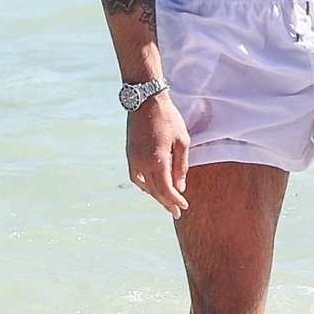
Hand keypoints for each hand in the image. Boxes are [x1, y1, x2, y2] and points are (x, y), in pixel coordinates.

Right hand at [126, 92, 189, 217]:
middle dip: (166, 202)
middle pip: (155, 191)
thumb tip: (180, 187)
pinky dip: (144, 185)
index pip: (166, 189)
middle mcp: (142, 163)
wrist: (146, 101)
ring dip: (155, 195)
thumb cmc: (169, 119)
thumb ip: (181, 166)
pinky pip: (136, 177)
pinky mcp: (129, 154)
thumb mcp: (182, 141)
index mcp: (157, 160)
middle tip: (176, 212)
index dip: (175, 200)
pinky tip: (152, 187)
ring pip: (144, 185)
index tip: (183, 207)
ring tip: (167, 201)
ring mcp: (133, 159)